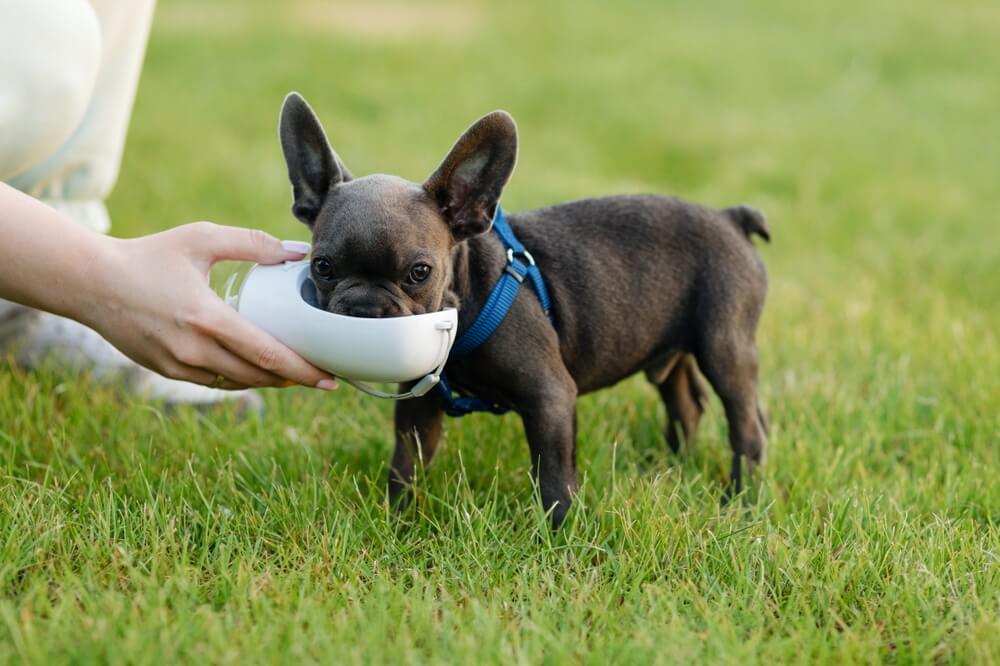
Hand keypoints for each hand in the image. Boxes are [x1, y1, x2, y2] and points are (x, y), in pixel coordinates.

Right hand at [86, 222, 337, 390]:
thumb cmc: (149, 255)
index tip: (330, 377)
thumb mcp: (201, 239)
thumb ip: (251, 243)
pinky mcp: (167, 372)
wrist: (91, 282)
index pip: (267, 355)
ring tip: (296, 372)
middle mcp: (194, 351)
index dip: (303, 370)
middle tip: (324, 376)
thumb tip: (295, 252)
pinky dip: (241, 378)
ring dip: (270, 380)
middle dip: (295, 378)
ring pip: (238, 383)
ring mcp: (179, 366)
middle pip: (259, 376)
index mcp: (207, 320)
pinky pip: (216, 382)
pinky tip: (258, 368)